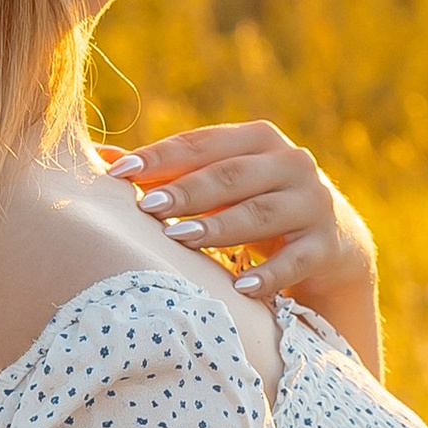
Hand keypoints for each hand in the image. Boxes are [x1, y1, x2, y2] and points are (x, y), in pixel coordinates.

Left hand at [111, 122, 375, 323]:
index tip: (119, 172)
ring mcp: (313, 202)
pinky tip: (240, 289)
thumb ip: (166, 171)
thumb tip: (97, 157)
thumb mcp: (218, 184)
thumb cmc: (253, 205)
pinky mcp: (326, 244)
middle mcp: (291, 162)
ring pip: (261, 213)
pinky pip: (295, 261)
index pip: (202, 143)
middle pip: (231, 174)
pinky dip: (269, 275)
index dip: (161, 156)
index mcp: (258, 138)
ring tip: (180, 239)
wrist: (330, 241)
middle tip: (147, 207)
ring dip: (219, 227)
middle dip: (187, 191)